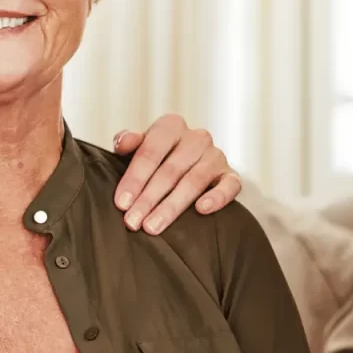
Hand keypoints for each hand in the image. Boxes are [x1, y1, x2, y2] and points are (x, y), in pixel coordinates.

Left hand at [112, 114, 241, 234]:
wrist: (190, 161)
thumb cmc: (157, 156)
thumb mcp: (140, 145)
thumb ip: (128, 141)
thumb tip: (121, 143)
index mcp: (170, 126)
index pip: (150, 152)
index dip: (134, 179)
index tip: (121, 203)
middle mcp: (196, 137)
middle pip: (170, 170)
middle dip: (148, 199)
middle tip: (133, 221)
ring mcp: (216, 155)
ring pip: (193, 181)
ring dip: (171, 206)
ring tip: (153, 226)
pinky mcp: (231, 175)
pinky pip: (229, 186)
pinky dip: (216, 197)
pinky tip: (202, 209)